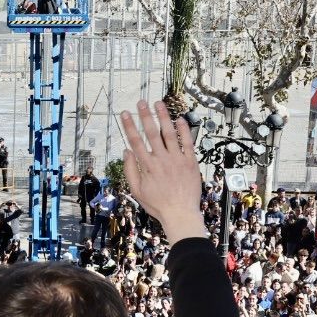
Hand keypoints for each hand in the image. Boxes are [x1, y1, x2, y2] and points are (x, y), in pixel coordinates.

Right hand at [119, 102, 207, 243]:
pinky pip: (187, 143)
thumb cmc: (158, 205)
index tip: (125, 114)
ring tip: (159, 104)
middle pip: (152, 133)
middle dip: (145, 116)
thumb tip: (126, 152)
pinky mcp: (190, 162)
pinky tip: (180, 119)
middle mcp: (162, 159)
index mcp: (148, 166)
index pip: (136, 141)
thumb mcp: (137, 191)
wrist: (180, 214)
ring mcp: (177, 159)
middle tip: (141, 102)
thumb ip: (130, 170)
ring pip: (169, 133)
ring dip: (163, 117)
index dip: (130, 126)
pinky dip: (183, 130)